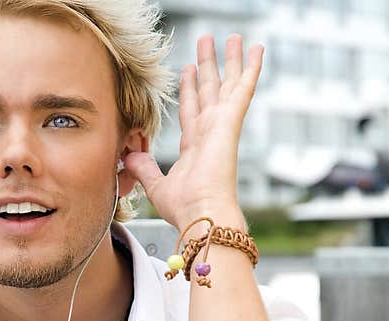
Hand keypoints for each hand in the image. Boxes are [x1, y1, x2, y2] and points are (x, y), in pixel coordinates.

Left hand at [124, 34, 262, 233]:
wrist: (203, 214)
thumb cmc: (185, 209)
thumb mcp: (157, 185)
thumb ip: (145, 168)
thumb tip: (131, 155)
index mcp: (194, 148)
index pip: (190, 110)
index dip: (188, 88)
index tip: (187, 70)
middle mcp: (210, 133)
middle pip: (209, 91)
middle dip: (208, 66)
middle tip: (208, 43)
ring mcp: (222, 126)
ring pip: (226, 84)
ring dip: (229, 60)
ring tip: (233, 37)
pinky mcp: (231, 122)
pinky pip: (243, 88)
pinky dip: (251, 68)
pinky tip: (257, 49)